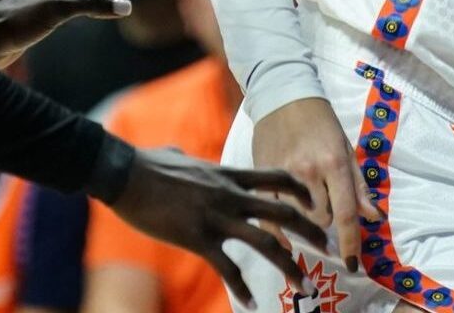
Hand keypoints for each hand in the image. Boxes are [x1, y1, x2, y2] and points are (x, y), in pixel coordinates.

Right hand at [108, 146, 328, 307]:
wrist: (125, 174)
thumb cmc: (148, 164)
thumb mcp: (180, 156)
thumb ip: (192, 160)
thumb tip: (184, 155)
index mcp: (228, 175)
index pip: (277, 178)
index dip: (301, 191)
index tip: (315, 205)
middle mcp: (230, 195)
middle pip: (283, 213)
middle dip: (311, 231)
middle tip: (328, 248)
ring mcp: (216, 217)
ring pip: (266, 243)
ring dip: (290, 266)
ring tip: (306, 286)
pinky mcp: (198, 238)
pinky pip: (228, 268)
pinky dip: (242, 288)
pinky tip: (251, 303)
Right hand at [253, 96, 382, 273]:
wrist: (282, 95)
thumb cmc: (321, 121)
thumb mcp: (346, 148)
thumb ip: (359, 185)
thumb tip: (374, 217)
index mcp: (334, 164)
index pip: (345, 214)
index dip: (350, 244)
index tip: (353, 264)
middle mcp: (309, 171)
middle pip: (322, 220)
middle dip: (328, 222)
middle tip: (327, 210)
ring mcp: (283, 174)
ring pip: (298, 219)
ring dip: (306, 223)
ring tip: (307, 212)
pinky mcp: (262, 174)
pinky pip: (271, 214)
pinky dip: (280, 230)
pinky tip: (286, 240)